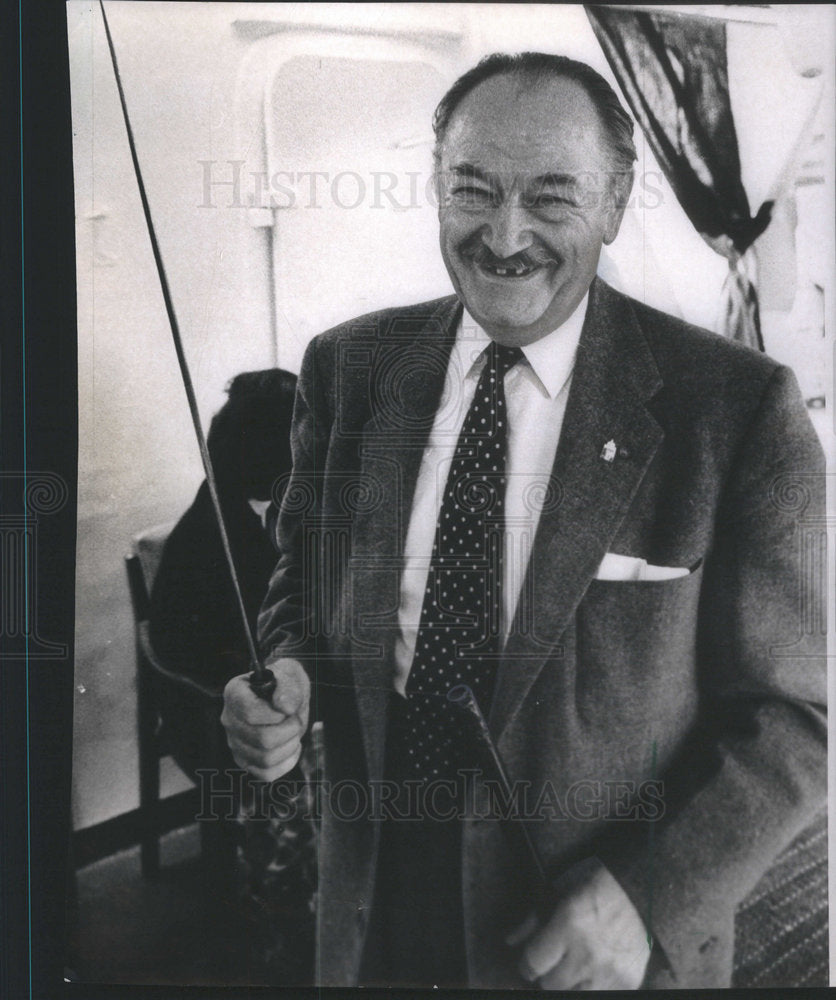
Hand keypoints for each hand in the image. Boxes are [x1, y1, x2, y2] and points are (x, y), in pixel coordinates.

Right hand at [221, 658, 309, 781]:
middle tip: (295, 719)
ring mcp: (235, 742)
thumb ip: (288, 686)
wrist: (285, 698)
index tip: (287, 709)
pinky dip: (286, 762)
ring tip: (293, 731)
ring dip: (290, 745)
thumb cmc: (284, 684)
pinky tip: (291, 746)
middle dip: (289, 730)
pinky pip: (266, 774)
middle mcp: (230, 719)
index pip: (250, 712)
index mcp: (234, 693)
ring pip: (265, 759)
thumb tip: (284, 706)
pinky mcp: (245, 760)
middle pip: (262, 739)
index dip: (275, 714)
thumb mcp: (290, 673)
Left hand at [506, 858, 650, 989]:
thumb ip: (533, 919)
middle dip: (548, 973)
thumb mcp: (560, 891)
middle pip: (550, 984)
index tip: (530, 962)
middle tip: (555, 961)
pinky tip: (593, 973)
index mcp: (569, 924)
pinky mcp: (627, 984)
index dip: (527, 964)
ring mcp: (609, 972)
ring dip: (569, 984)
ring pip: (572, 995)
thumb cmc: (597, 886)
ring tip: (573, 968)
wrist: (643, 893)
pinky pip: (599, 997)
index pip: (533, 964)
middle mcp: (587, 953)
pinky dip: (592, 987)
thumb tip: (510, 941)